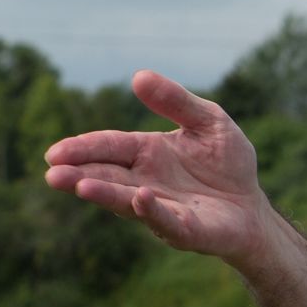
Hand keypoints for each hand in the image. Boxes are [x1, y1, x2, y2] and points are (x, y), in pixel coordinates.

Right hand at [42, 70, 278, 263]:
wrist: (253, 209)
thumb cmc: (227, 165)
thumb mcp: (210, 121)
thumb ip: (177, 101)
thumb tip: (139, 76)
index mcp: (145, 153)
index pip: (109, 146)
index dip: (83, 148)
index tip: (55, 152)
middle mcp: (145, 182)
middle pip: (107, 176)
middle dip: (79, 175)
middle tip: (52, 173)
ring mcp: (162, 208)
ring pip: (126, 201)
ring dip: (104, 194)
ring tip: (80, 187)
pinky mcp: (186, 230)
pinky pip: (166, 221)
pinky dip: (151, 211)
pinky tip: (141, 198)